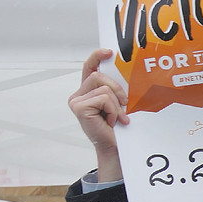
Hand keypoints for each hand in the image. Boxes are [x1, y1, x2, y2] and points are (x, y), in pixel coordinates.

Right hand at [68, 49, 127, 181]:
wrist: (116, 148)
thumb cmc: (119, 128)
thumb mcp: (119, 104)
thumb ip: (116, 90)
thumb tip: (126, 72)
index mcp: (88, 91)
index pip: (89, 68)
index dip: (97, 56)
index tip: (109, 52)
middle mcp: (79, 94)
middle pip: (99, 76)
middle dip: (117, 89)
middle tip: (125, 104)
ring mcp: (76, 101)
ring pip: (103, 88)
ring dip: (116, 104)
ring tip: (117, 117)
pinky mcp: (79, 107)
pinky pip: (103, 98)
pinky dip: (112, 110)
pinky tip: (111, 121)